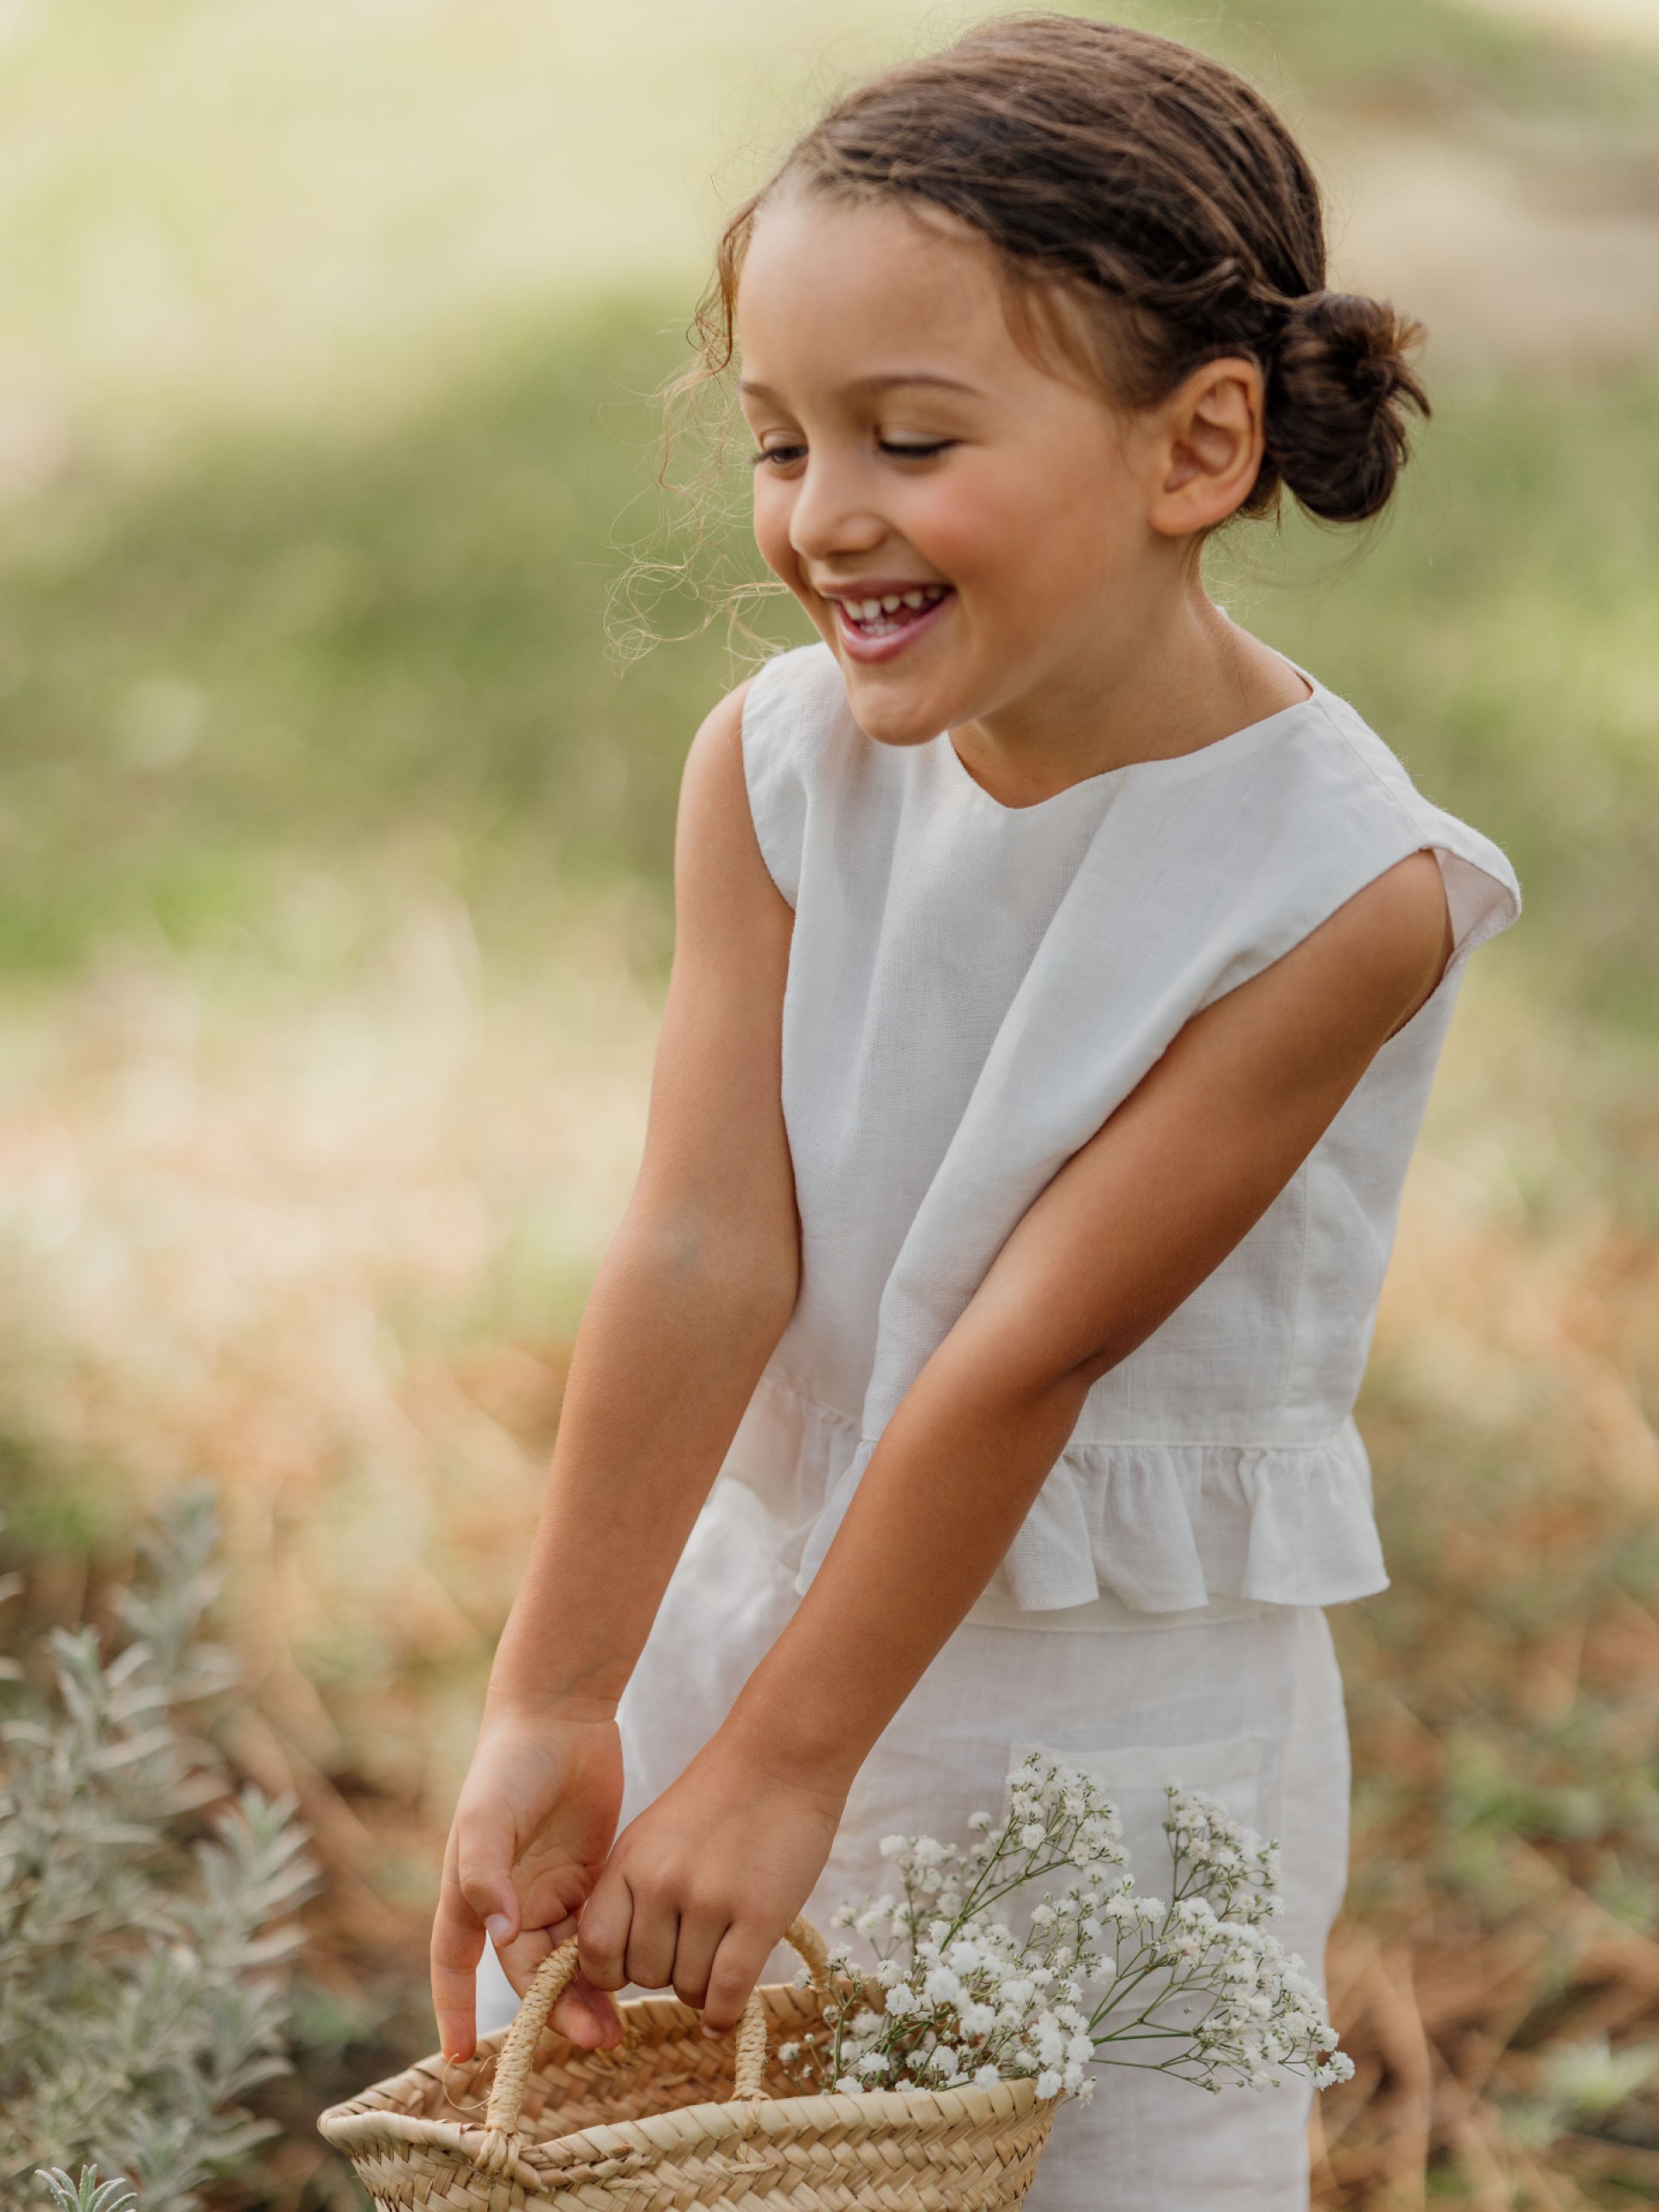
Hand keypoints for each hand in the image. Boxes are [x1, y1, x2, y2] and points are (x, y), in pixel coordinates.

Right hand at [431, 1708, 626, 2060]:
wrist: (561, 1715)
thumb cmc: (511, 1762)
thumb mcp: (489, 1815)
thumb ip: (486, 1874)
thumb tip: (499, 1933)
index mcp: (470, 1890)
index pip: (455, 1964)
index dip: (454, 2011)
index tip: (462, 2059)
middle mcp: (509, 1900)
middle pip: (528, 1973)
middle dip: (555, 2011)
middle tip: (596, 2038)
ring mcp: (551, 1890)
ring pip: (567, 1962)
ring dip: (588, 1996)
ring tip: (617, 2029)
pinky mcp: (592, 1877)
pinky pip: (599, 1931)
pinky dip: (611, 1960)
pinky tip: (638, 1982)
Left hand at [578, 1732, 843, 2033]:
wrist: (782, 1757)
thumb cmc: (720, 1798)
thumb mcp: (654, 1836)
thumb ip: (632, 1892)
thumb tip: (617, 1966)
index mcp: (628, 1861)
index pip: (595, 1950)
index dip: (611, 1973)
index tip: (634, 1969)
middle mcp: (661, 1883)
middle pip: (645, 1976)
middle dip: (666, 1975)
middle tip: (692, 1951)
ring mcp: (710, 1900)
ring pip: (688, 1987)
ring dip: (702, 1988)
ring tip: (720, 1960)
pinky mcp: (758, 1915)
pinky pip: (727, 1991)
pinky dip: (723, 2014)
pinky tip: (725, 2014)